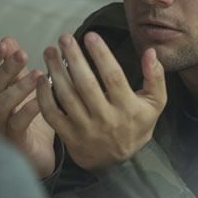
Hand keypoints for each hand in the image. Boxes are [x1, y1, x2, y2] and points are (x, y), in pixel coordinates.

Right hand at [0, 37, 55, 177]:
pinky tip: (41, 100)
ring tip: (38, 74)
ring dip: (18, 87)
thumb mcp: (23, 88)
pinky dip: (28, 110)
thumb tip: (7, 39)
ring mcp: (1, 126)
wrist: (39, 155)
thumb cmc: (29, 119)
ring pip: (2, 104)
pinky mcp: (15, 141)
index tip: (3, 44)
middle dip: (6, 68)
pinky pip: (17, 124)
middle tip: (23, 54)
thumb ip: (16, 67)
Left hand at [35, 32, 165, 172]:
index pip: (113, 77)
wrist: (117, 162)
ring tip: (50, 51)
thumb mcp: (154, 103)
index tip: (90, 36)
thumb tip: (150, 52)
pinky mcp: (69, 136)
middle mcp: (106, 119)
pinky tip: (41, 77)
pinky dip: (43, 95)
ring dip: (56, 71)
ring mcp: (85, 129)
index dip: (101, 55)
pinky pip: (52, 114)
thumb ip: (155, 77)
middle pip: (86, 84)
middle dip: (74, 58)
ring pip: (67, 96)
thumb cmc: (136, 125)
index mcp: (127, 107)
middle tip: (64, 38)